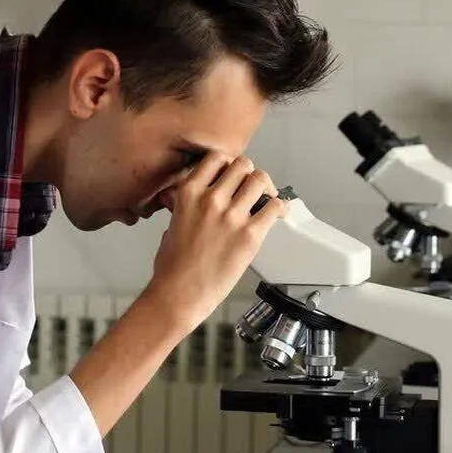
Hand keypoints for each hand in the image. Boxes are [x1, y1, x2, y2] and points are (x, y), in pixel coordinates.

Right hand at [146, 153, 287, 329]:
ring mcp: (231, 216)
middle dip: (249, 175)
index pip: (217, 158)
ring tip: (266, 199)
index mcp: (188, 193)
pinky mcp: (249, 235)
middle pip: (242, 164)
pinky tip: (278, 214)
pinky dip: (280, 207)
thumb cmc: (171, 268)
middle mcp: (210, 199)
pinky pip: (274, 207)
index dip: (229, 165)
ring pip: (260, 179)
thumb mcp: (171, 224)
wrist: (178, 294)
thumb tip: (195, 205)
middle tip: (252, 188)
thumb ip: (186, 207)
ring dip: (266, 187)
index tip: (233, 175)